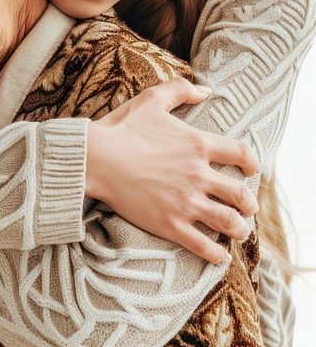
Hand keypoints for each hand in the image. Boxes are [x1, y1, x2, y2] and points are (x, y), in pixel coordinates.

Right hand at [85, 77, 259, 264]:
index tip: (250, 170)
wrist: (96, 158)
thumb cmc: (121, 128)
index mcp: (198, 144)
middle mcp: (198, 174)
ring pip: (229, 222)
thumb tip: (206, 90)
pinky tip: (220, 256)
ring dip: (239, 229)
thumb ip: (181, 89)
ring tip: (238, 232)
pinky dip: (217, 254)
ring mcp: (186, 202)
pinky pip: (203, 245)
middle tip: (247, 208)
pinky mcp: (170, 224)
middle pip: (240, 194)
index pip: (241, 153)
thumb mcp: (152, 99)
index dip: (251, 163)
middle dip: (248, 204)